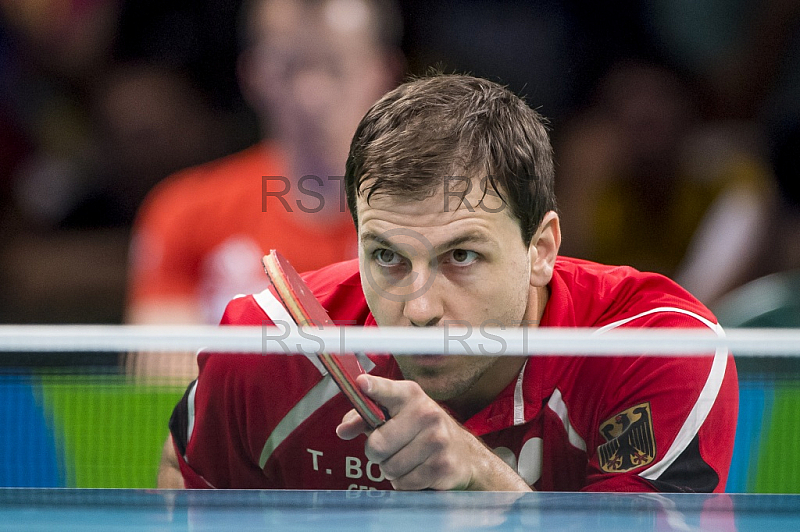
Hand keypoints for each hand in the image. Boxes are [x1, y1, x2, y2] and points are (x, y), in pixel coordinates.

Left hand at [336, 374, 530, 490]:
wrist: (465, 455)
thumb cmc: (422, 432)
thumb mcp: (396, 416)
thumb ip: (365, 418)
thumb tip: (343, 430)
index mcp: (410, 395)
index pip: (386, 390)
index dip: (373, 388)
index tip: (361, 384)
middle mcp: (426, 413)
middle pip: (376, 445)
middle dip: (377, 453)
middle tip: (391, 449)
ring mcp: (436, 440)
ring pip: (388, 467)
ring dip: (391, 470)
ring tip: (407, 459)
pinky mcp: (442, 466)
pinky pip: (403, 483)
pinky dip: (404, 482)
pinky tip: (418, 471)